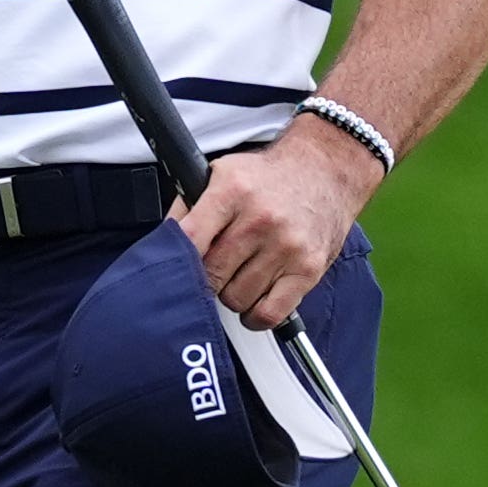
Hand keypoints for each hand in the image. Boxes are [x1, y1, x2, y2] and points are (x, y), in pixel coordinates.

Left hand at [179, 124, 381, 330]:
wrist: (325, 170)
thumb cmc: (267, 177)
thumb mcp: (221, 174)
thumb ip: (188, 207)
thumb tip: (162, 244)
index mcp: (232, 191)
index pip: (190, 238)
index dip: (175, 261)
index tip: (172, 270)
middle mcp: (260, 219)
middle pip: (211, 274)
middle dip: (205, 278)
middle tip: (211, 270)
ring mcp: (287, 246)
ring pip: (236, 298)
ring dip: (231, 295)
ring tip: (237, 277)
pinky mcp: (308, 269)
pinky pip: (269, 313)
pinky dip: (255, 316)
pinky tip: (253, 300)